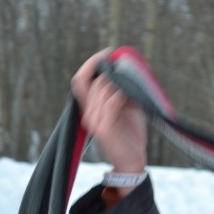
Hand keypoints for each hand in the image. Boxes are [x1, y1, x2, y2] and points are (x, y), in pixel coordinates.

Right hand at [71, 48, 146, 175]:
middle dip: (108, 70)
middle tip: (125, 66)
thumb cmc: (131, 135)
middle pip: (90, 81)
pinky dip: (121, 94)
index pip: (80, 80)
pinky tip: (129, 94)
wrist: (132, 161)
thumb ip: (123, 92)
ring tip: (130, 83)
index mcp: (90, 107)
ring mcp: (94, 121)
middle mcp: (88, 113)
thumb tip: (129, 72)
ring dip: (117, 82)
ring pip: (101, 89)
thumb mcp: (127, 108)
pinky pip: (111, 103)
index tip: (107, 53)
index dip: (90, 63)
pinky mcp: (103, 129)